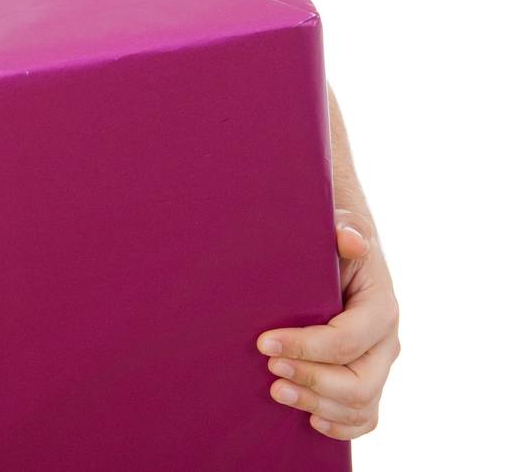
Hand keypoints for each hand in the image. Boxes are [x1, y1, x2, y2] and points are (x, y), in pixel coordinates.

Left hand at [256, 209, 400, 439]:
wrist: (342, 249)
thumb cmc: (333, 238)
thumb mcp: (339, 224)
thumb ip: (344, 229)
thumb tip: (350, 239)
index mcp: (380, 306)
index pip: (347, 340)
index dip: (305, 347)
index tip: (264, 344)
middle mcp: (386, 340)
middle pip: (358, 381)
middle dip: (312, 381)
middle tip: (270, 371)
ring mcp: (378, 363)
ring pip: (361, 404)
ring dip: (317, 405)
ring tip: (276, 391)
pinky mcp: (367, 378)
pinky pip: (365, 416)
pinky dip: (342, 425)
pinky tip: (310, 421)